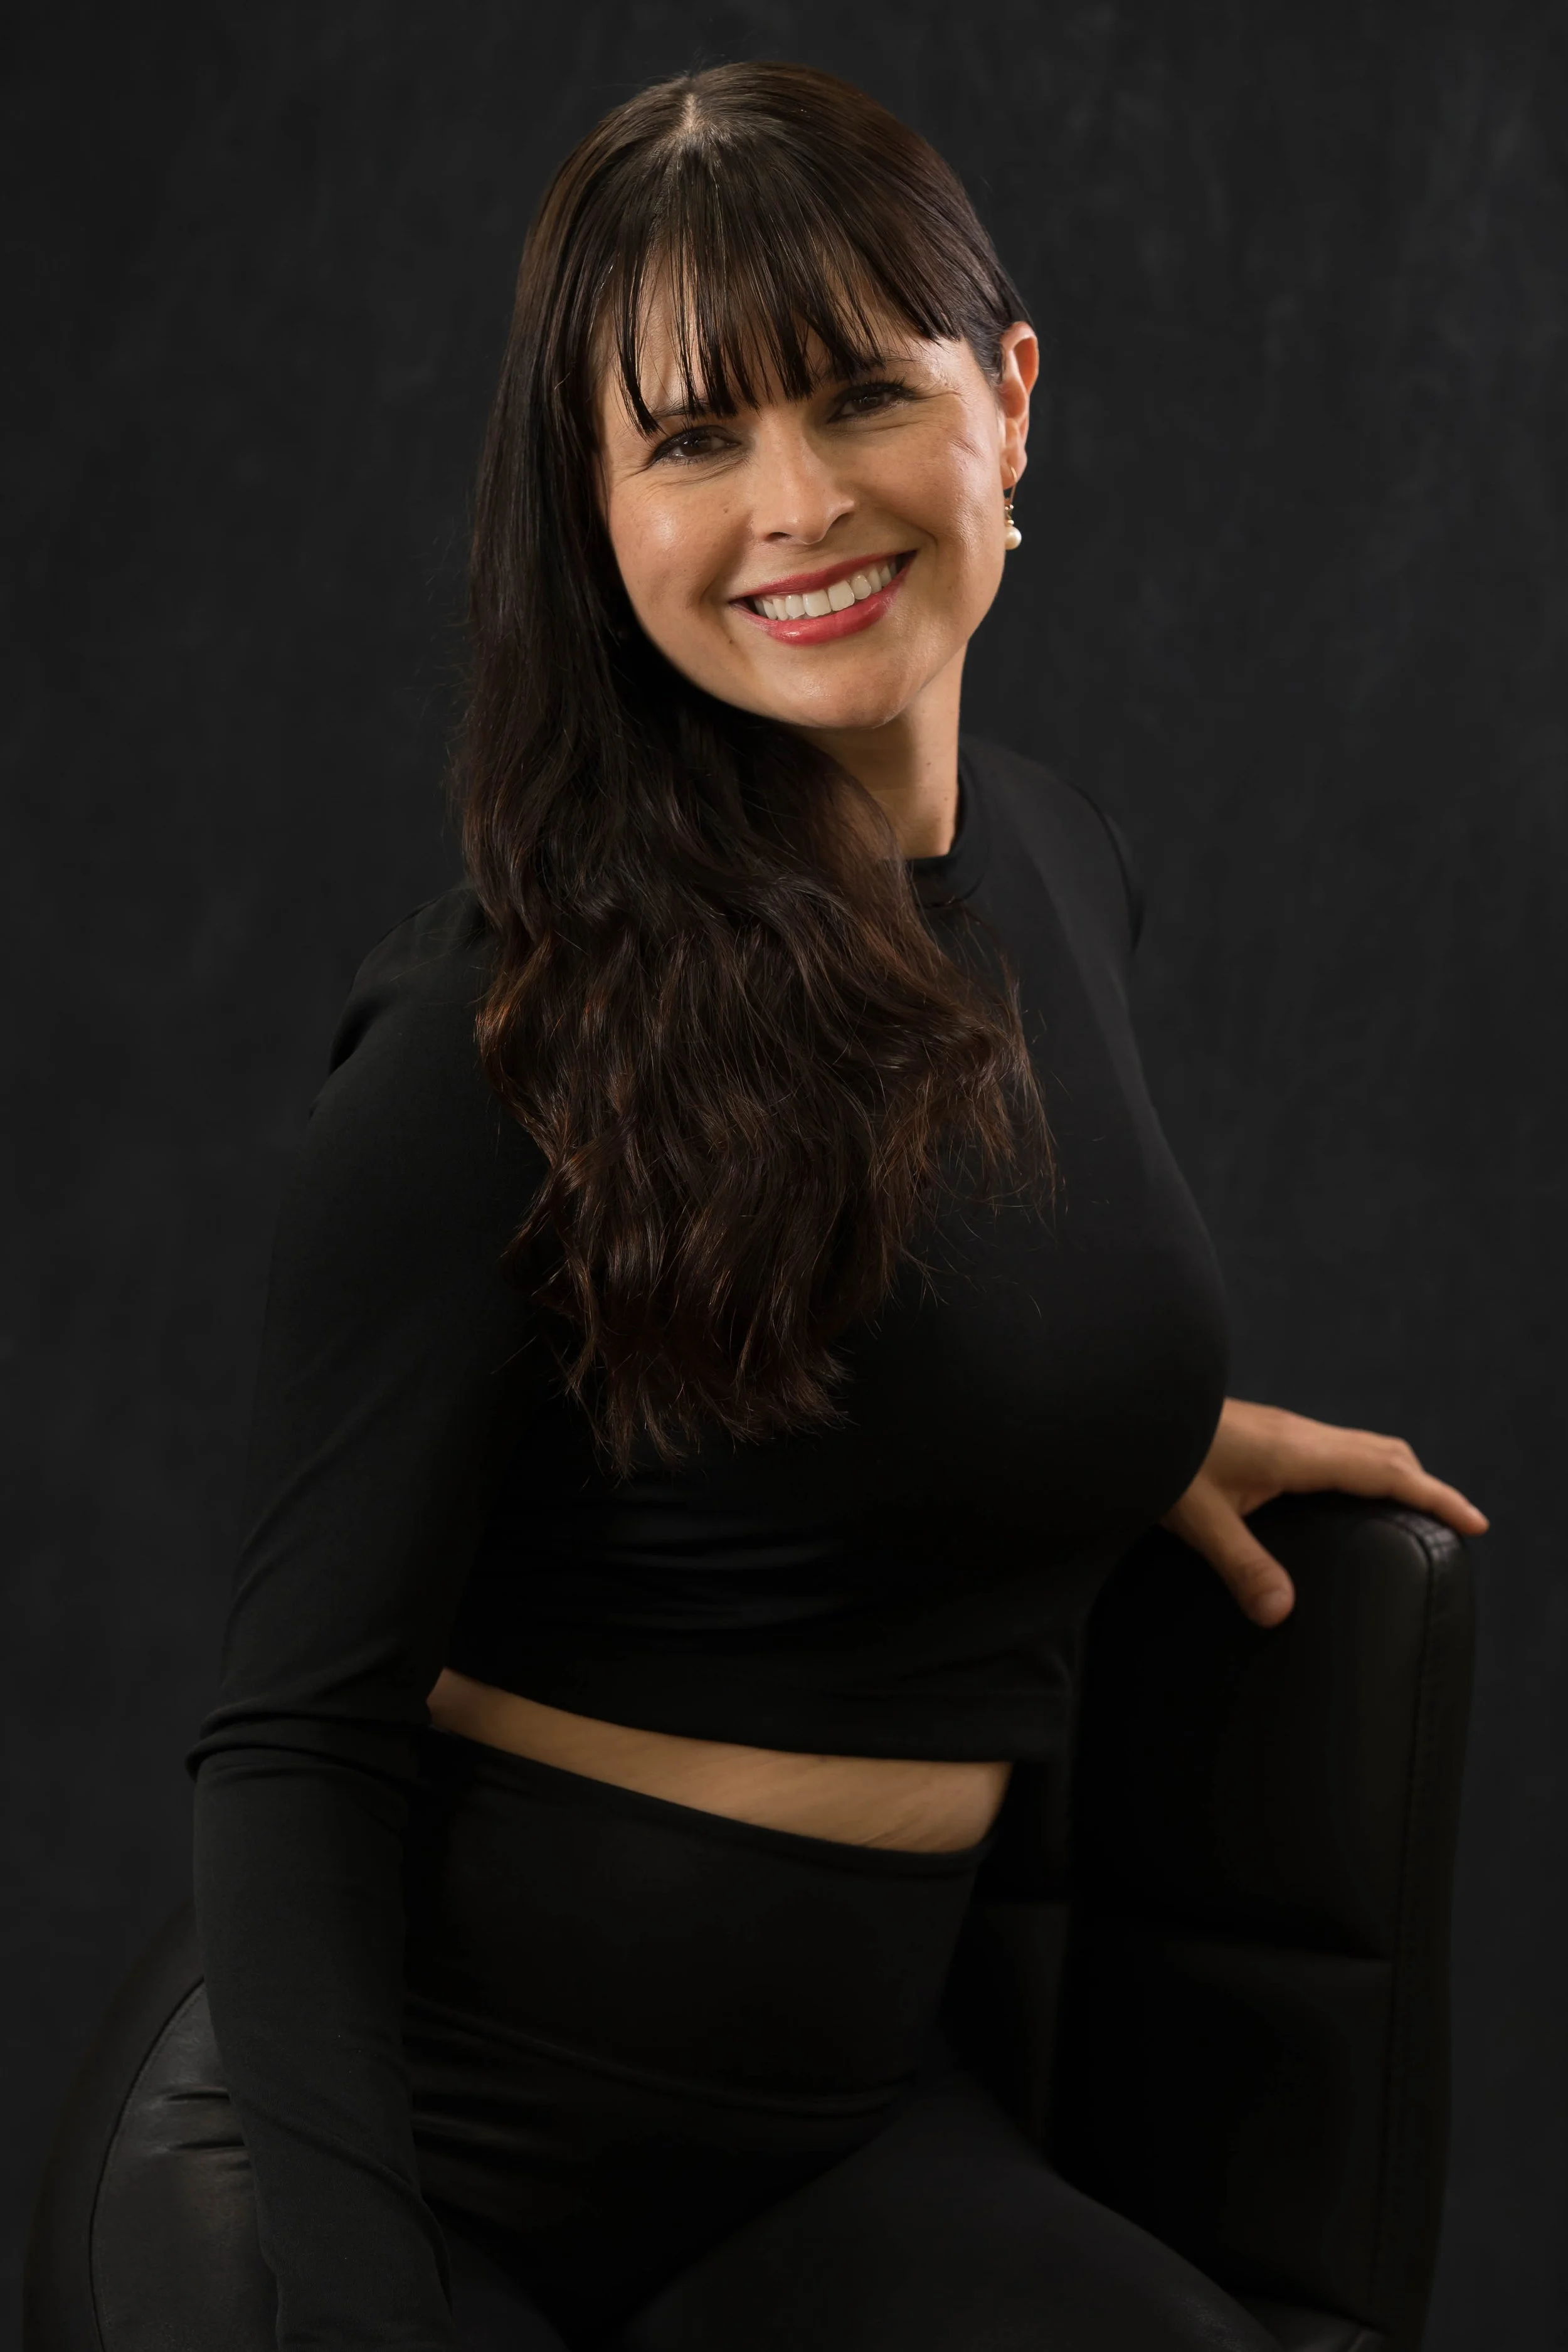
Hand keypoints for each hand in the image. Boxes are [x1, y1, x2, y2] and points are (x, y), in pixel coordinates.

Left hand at [1160, 1398, 1488, 1626]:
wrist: (1131, 1405)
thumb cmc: (1160, 1456)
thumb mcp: (1198, 1518)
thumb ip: (1242, 1565)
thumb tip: (1282, 1613)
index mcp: (1297, 1453)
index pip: (1385, 1473)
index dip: (1434, 1497)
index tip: (1474, 1520)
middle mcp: (1300, 1434)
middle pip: (1385, 1453)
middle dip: (1426, 1485)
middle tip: (1456, 1521)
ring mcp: (1284, 1428)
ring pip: (1361, 1444)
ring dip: (1395, 1472)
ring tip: (1414, 1506)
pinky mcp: (1267, 1431)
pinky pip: (1336, 1445)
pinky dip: (1364, 1465)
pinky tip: (1347, 1491)